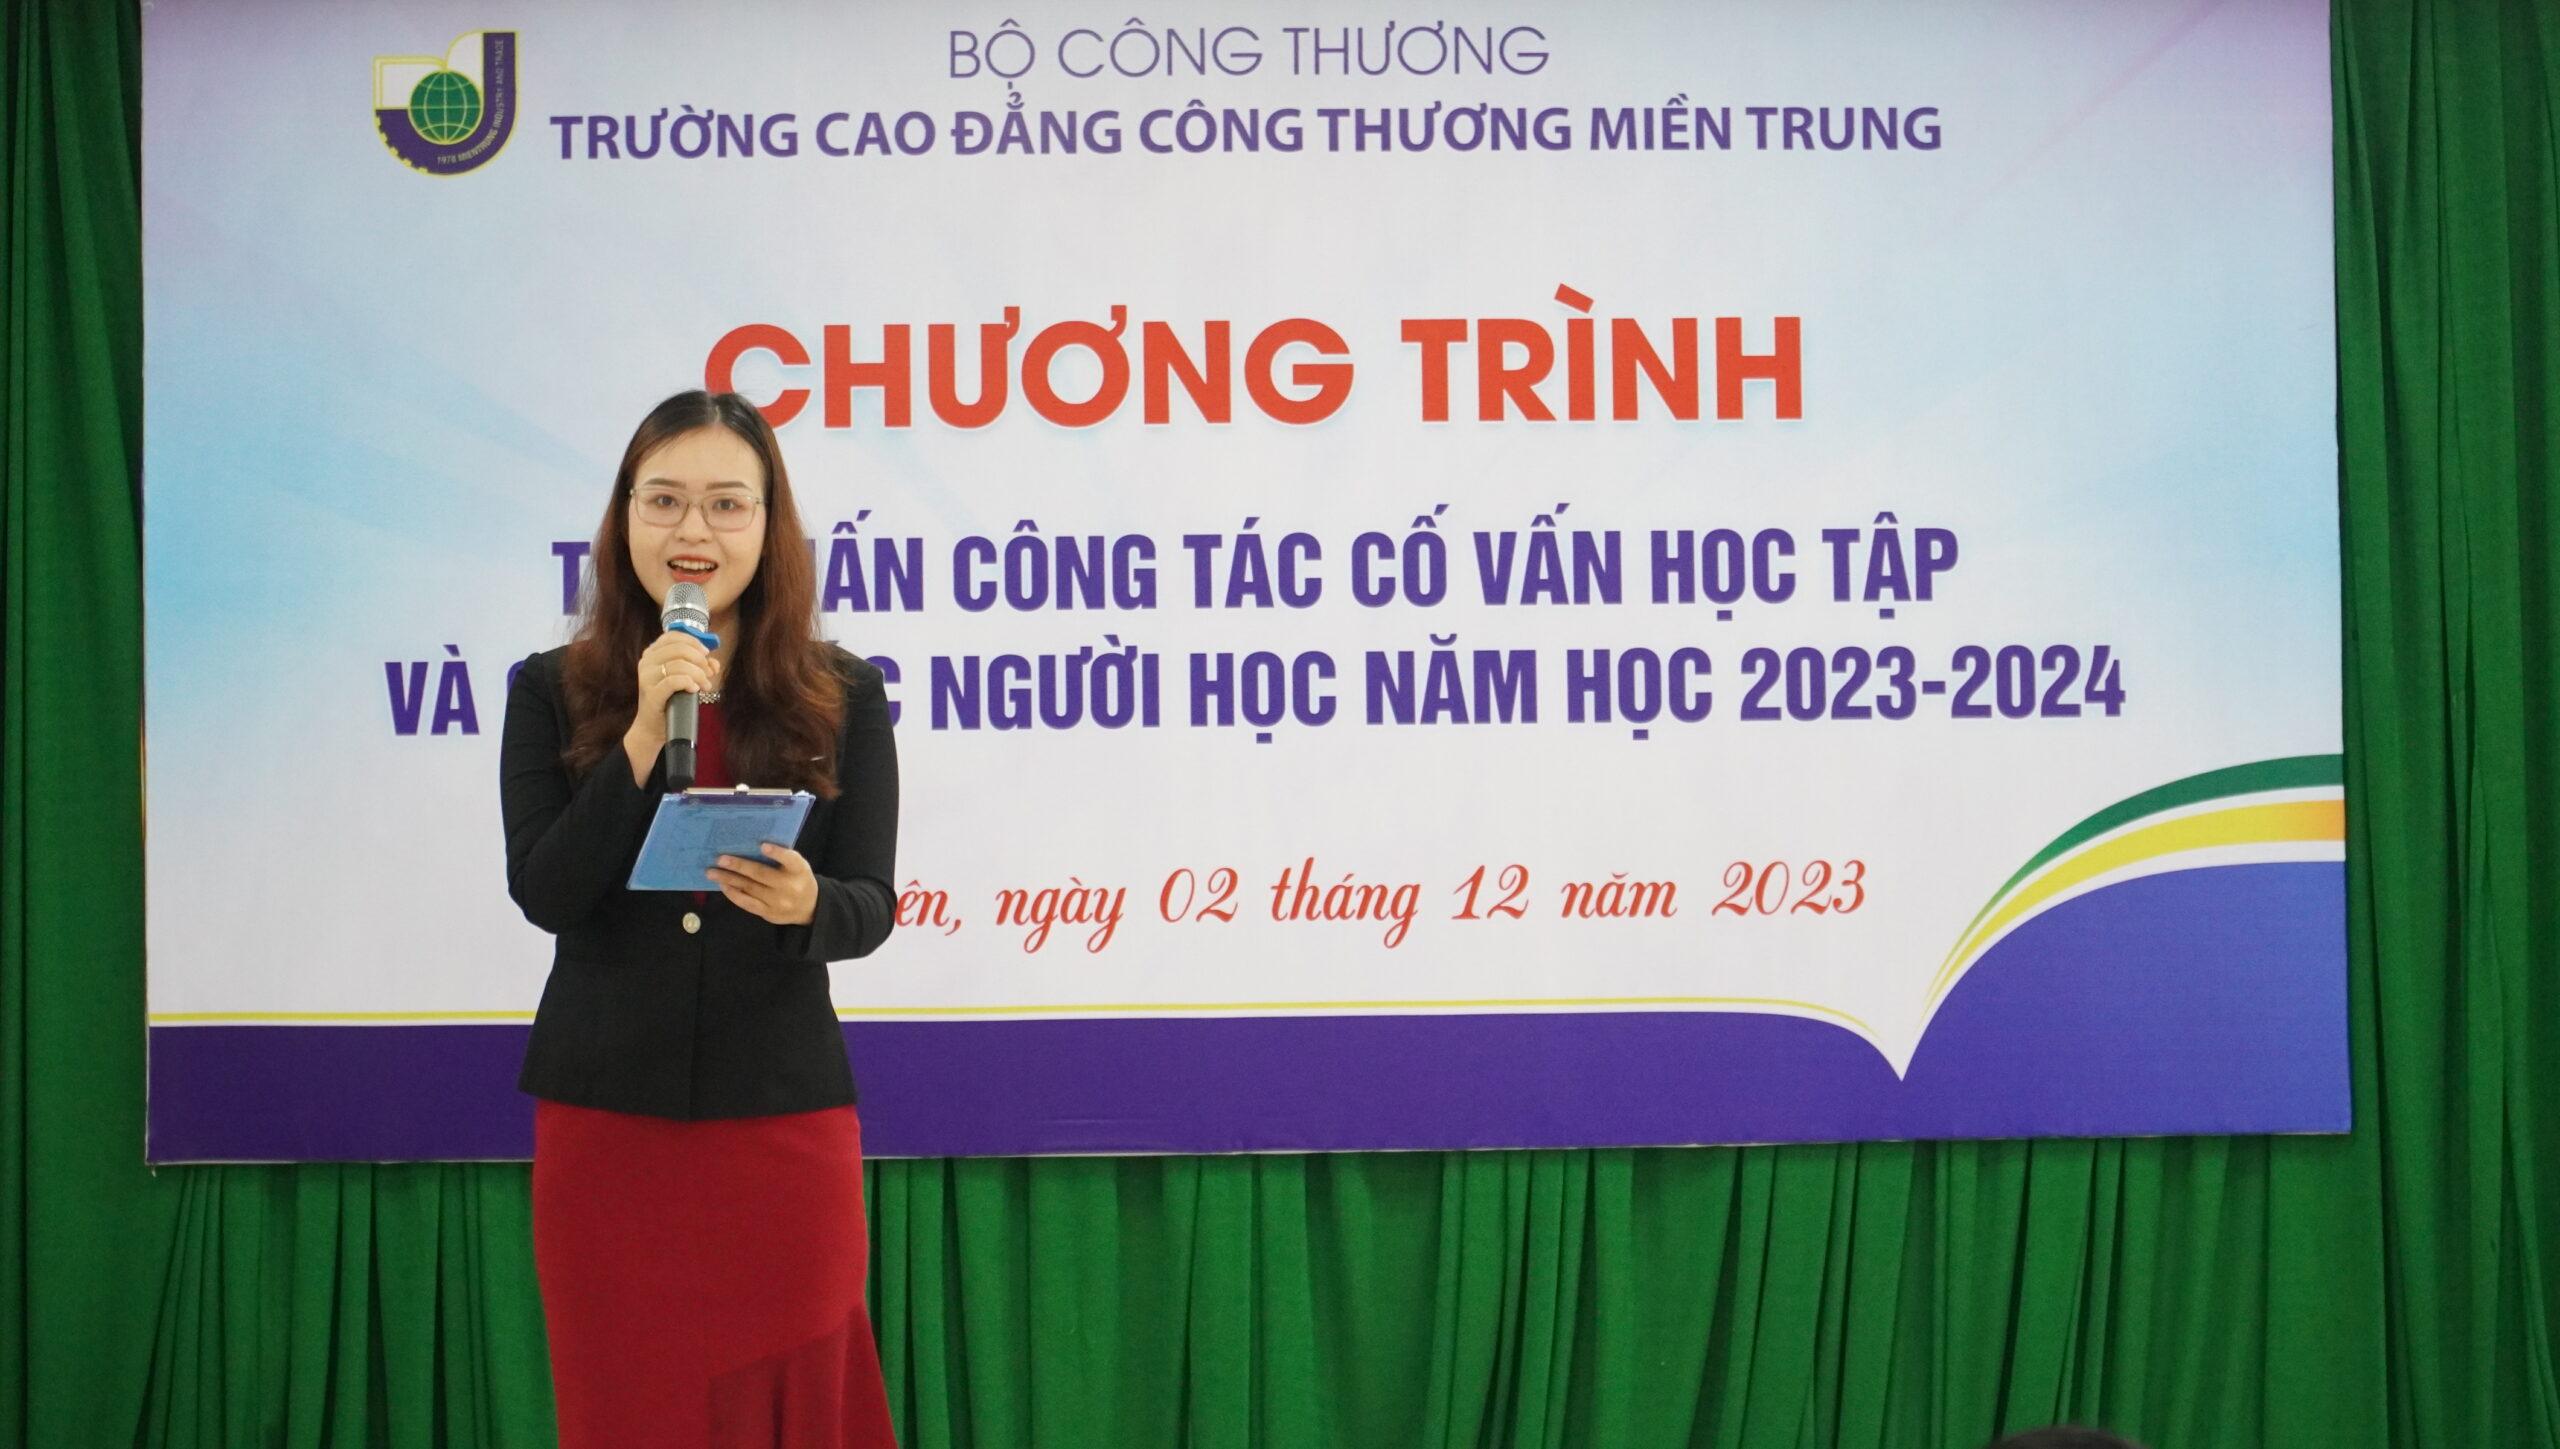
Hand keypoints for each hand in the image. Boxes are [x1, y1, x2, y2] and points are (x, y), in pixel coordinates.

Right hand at [622, 631, 722, 781]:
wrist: (654, 726)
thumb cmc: (672, 699)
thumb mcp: (686, 678)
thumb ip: (700, 666)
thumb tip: (714, 664)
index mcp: (652, 653)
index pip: (673, 636)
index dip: (693, 642)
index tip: (706, 653)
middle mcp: (646, 662)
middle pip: (679, 649)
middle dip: (700, 660)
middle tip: (709, 673)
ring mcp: (646, 677)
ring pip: (678, 664)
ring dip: (699, 674)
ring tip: (705, 686)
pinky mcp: (651, 693)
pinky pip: (673, 681)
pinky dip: (688, 682)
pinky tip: (695, 689)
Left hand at [707, 843, 818, 925]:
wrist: (809, 908)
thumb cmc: (798, 879)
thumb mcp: (798, 866)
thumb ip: (782, 858)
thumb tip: (750, 846)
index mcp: (799, 871)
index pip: (790, 860)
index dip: (777, 853)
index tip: (762, 845)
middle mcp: (789, 887)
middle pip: (761, 874)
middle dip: (739, 866)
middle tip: (720, 859)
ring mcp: (778, 902)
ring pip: (750, 888)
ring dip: (729, 879)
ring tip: (712, 872)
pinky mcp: (768, 913)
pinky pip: (747, 903)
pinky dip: (733, 894)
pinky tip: (723, 886)